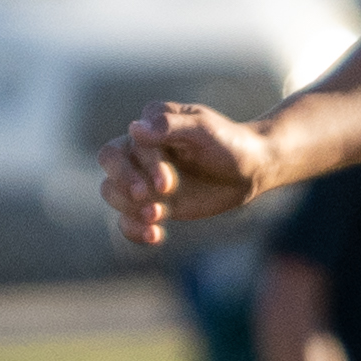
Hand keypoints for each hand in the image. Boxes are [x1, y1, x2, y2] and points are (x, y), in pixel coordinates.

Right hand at [100, 103, 273, 246]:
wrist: (251, 169)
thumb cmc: (229, 143)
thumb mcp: (204, 130)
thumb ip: (170, 126)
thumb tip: (134, 128)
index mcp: (151, 125)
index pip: (128, 144)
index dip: (143, 165)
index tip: (167, 182)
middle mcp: (141, 148)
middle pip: (110, 163)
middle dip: (124, 183)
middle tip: (149, 200)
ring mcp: (144, 176)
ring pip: (112, 192)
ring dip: (129, 208)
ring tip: (158, 217)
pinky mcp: (153, 202)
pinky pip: (127, 219)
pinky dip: (134, 230)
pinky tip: (156, 235)